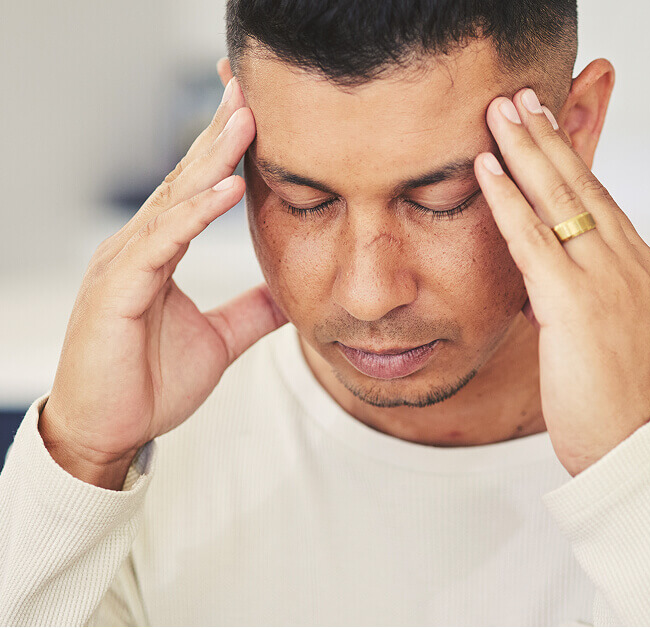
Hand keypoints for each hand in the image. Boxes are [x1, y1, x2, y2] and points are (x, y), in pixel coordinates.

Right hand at [40, 77, 285, 488]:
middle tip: (251, 90)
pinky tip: (228, 188)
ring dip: (214, 159)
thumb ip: (252, 312)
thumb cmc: (149, 384)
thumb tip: (290, 293)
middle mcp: (140, 246)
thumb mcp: (219, 339)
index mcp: (161, 252)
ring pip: (175, 200)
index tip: (258, 111)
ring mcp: (125, 264)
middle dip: (220, 134)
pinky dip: (196, 214)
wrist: (107, 432)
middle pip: (186, 179)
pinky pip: (163, 243)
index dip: (225, 149)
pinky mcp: (119, 290)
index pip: (197, 189)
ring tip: (247, 122)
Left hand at [474, 88, 649, 476]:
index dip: (571, 159)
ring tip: (500, 112)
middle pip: (583, 184)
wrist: (632, 448)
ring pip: (561, 198)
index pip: (601, 199)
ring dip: (525, 150)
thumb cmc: (615, 400)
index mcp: (641, 267)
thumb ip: (587, 292)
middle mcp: (631, 262)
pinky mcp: (575, 302)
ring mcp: (607, 278)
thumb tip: (551, 274)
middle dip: (549, 136)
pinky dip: (508, 198)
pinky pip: (534, 238)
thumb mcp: (609, 333)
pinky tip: (487, 169)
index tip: (548, 125)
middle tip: (521, 97)